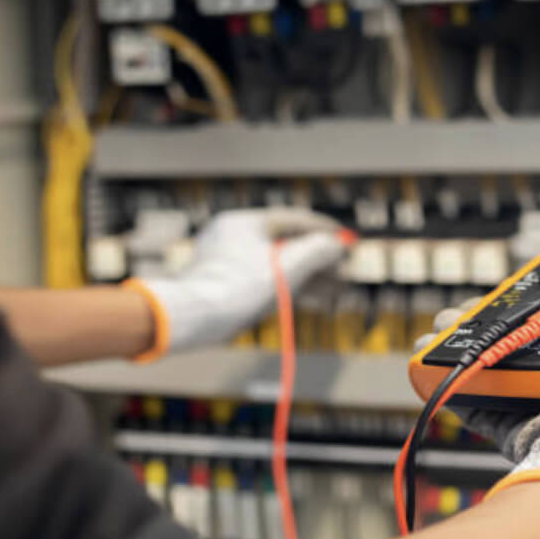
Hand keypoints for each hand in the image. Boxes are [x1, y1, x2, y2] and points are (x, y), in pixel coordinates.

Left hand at [125, 208, 347, 358]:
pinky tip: (308, 298)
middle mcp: (231, 237)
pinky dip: (286, 287)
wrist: (193, 319)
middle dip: (317, 257)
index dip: (324, 230)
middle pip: (285, 243)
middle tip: (344, 268)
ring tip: (334, 288)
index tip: (346, 240)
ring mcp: (224, 262)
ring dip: (306, 275)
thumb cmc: (236, 289)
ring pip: (274, 264)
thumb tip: (336, 245)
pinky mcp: (221, 285)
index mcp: (242, 222)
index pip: (292, 219)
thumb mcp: (287, 267)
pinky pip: (262, 280)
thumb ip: (317, 251)